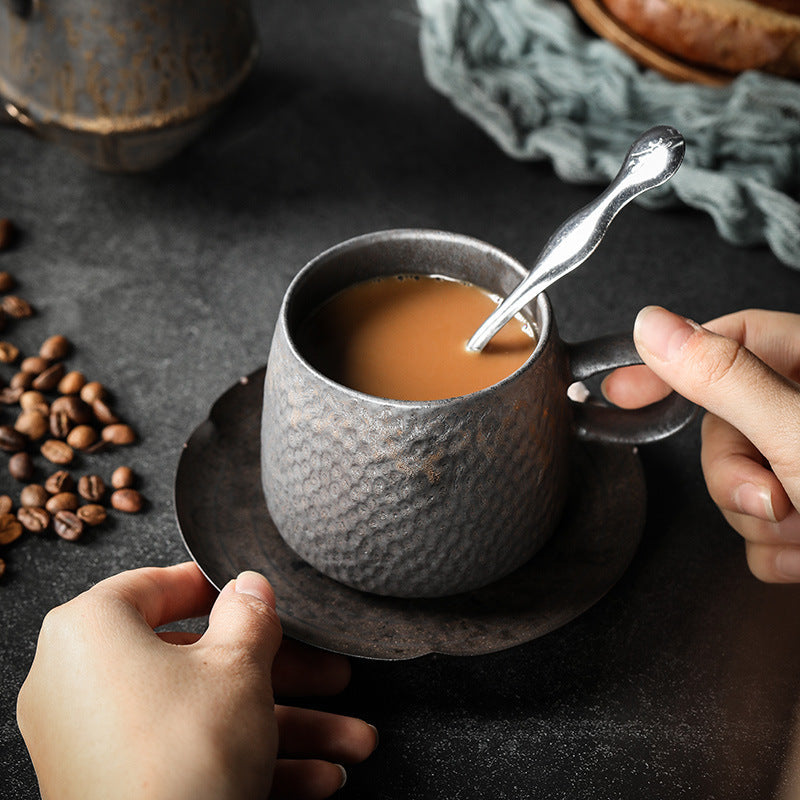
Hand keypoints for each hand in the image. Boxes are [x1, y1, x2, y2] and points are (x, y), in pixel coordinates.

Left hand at [17, 562, 377, 799]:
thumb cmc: (183, 757)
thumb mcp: (238, 667)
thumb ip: (251, 616)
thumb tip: (252, 588)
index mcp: (93, 633)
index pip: (157, 587)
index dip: (217, 588)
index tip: (257, 596)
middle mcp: (83, 685)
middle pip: (200, 662)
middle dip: (285, 676)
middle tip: (330, 675)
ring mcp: (98, 744)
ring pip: (209, 718)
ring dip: (288, 728)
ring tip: (350, 742)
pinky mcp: (119, 789)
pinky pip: (192, 759)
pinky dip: (253, 762)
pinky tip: (318, 778)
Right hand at [602, 306, 799, 581]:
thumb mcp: (797, 433)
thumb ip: (724, 378)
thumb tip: (654, 327)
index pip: (732, 338)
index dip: (673, 361)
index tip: (622, 388)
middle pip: (725, 425)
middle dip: (735, 476)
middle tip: (772, 497)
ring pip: (736, 482)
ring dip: (759, 521)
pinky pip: (757, 530)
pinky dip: (776, 552)